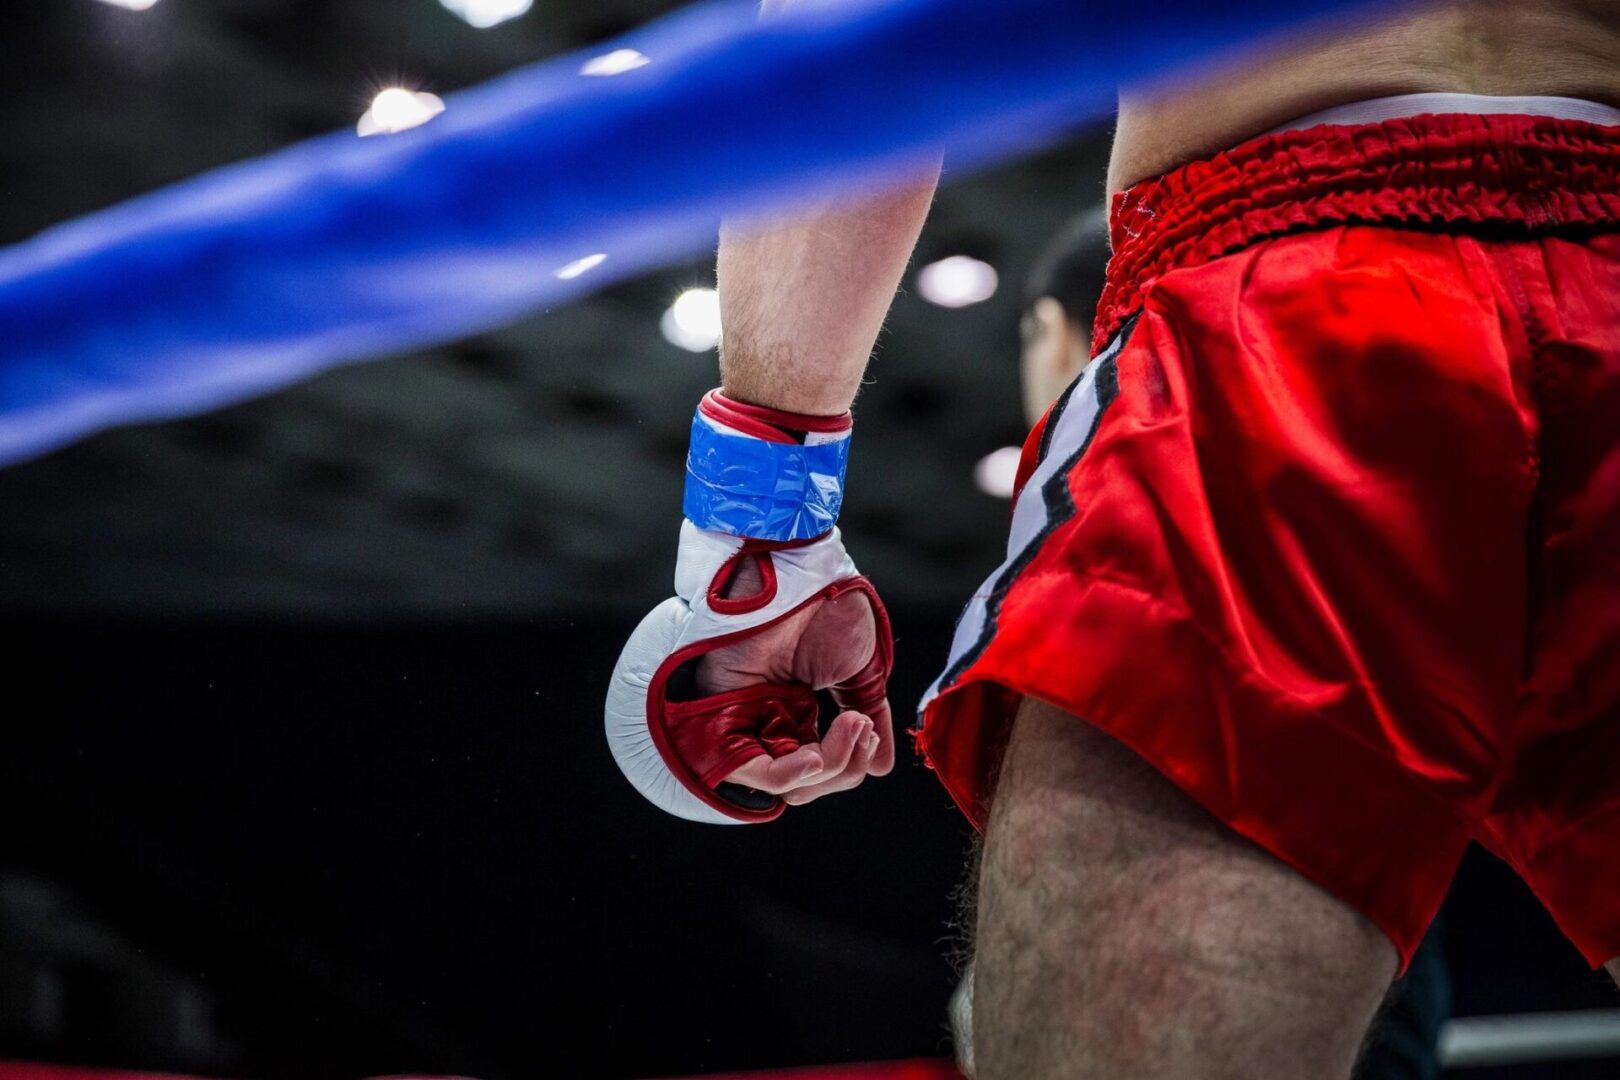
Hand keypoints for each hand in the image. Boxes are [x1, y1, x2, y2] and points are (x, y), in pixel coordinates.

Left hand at [697, 557, 894, 804]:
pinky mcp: (727, 716)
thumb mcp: (861, 672)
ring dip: (829, 768)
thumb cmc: (829, 606)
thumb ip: (869, 718)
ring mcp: (750, 721)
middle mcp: (773, 721)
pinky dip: (789, 775)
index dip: (852, 763)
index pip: (825, 768)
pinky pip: (754, 769)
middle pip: (806, 783)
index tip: (870, 730)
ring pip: (784, 783)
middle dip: (845, 768)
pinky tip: (817, 761)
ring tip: (853, 728)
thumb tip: (880, 766)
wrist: (803, 571)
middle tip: (863, 729)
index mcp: (802, 712)